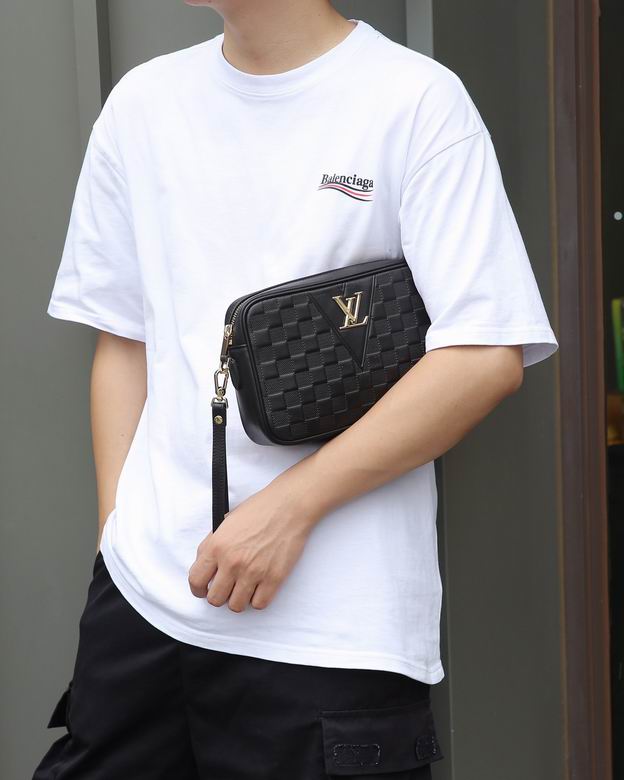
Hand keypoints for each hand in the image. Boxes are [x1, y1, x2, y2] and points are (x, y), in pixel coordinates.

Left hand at [188, 469, 319, 611]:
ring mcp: (253, 572)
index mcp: (217, 546)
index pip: (196, 581)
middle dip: (218, 595)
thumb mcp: (225, 522)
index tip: (203, 590)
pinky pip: (259, 604)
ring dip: (238, 599)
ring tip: (243, 588)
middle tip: (226, 588)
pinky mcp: (274, 578)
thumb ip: (211, 544)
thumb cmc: (259, 510)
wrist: (288, 506)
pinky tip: (259, 588)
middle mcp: (232, 562)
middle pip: (215, 599)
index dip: (198, 589)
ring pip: (236, 606)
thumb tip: (204, 566)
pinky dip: (258, 599)